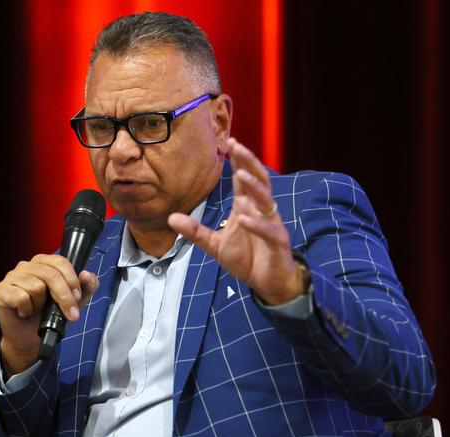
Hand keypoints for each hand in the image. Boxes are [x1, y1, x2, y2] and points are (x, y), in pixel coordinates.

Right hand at [0, 254, 98, 374]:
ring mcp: (12, 276)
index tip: (77, 297)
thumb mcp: (74, 301)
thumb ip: (86, 287)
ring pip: (36, 287)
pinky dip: (27, 310)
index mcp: (43, 262)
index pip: (60, 262)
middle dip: (64, 297)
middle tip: (71, 314)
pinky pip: (21, 297)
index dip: (71, 280)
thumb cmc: (49, 315)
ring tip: (37, 310)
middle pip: (50, 275)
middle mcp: (26, 265)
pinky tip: (24, 312)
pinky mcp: (1, 290)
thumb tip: (87, 275)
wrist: (29, 337)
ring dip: (41, 305)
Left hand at [168, 137, 305, 304]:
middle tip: (237, 145)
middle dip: (248, 162)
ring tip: (241, 175)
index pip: (243, 179)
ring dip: (253, 187)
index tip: (230, 141)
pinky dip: (256, 223)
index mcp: (246, 207)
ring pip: (266, 200)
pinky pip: (268, 229)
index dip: (239, 160)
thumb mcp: (215, 244)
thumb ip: (195, 232)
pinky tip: (244, 217)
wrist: (267, 283)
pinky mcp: (278, 242)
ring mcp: (271, 224)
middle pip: (258, 180)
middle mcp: (260, 211)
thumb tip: (171, 218)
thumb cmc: (246, 259)